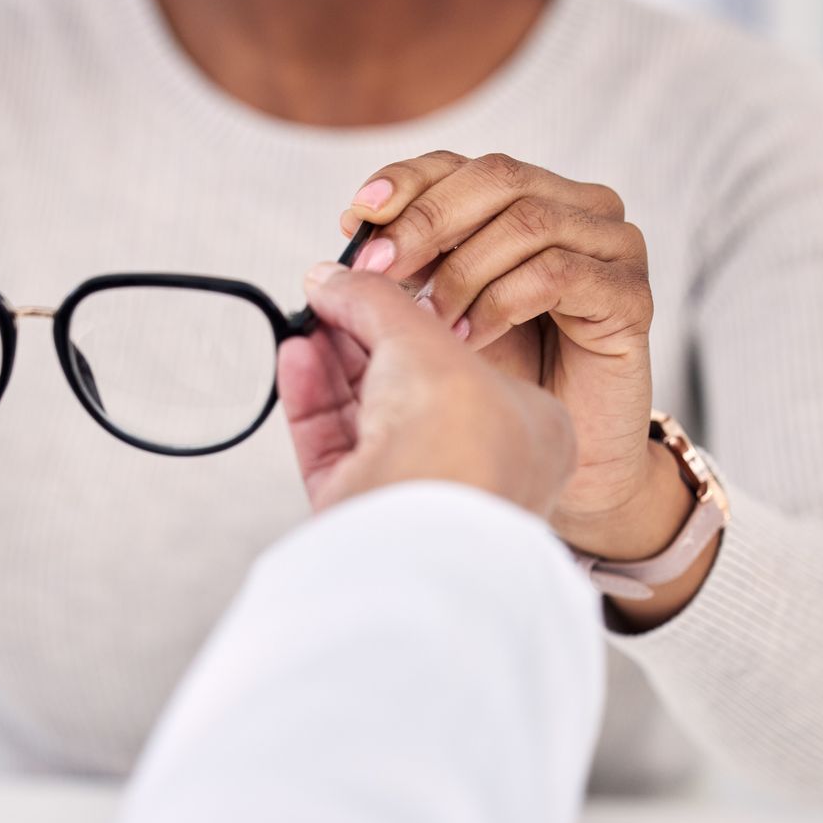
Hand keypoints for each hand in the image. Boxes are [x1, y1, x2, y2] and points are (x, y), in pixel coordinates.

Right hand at [280, 262, 575, 518]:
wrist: (414, 543)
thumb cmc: (459, 458)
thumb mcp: (426, 344)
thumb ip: (378, 302)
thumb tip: (335, 278)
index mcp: (528, 433)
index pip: (468, 361)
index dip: (420, 319)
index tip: (382, 285)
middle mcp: (476, 467)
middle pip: (410, 385)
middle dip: (365, 336)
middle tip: (330, 294)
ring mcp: (417, 494)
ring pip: (366, 415)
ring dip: (331, 361)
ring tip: (305, 319)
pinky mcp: (363, 513)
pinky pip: (331, 445)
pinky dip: (311, 399)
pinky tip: (294, 358)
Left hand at [340, 152, 684, 561]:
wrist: (570, 456)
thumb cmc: (503, 381)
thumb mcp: (438, 315)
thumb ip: (403, 273)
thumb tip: (342, 243)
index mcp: (527, 200)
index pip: (461, 164)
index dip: (406, 182)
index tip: (356, 217)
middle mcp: (577, 209)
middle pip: (495, 177)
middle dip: (425, 222)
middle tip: (378, 272)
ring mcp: (612, 247)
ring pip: (525, 222)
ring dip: (461, 271)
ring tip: (428, 323)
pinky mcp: (630, 294)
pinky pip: (555, 274)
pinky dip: (499, 303)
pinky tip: (469, 339)